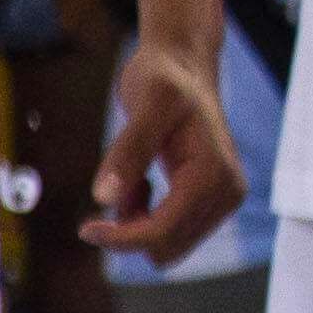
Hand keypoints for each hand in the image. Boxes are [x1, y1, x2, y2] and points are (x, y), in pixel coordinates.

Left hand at [87, 0, 247, 261]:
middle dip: (132, 226)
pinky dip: (147, 215)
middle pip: (166, 247)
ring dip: (139, 220)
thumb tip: (104, 198)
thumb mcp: (144, 104)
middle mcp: (227, 192)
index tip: (85, 228)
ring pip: (167, 245)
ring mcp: (223, 198)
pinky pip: (171, 232)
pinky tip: (144, 183)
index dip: (121, 238)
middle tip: (117, 186)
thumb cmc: (163, 79)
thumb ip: (127, 151)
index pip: (163, 233)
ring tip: (134, 179)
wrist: (183, 65)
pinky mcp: (211, 200)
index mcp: (213, 174)